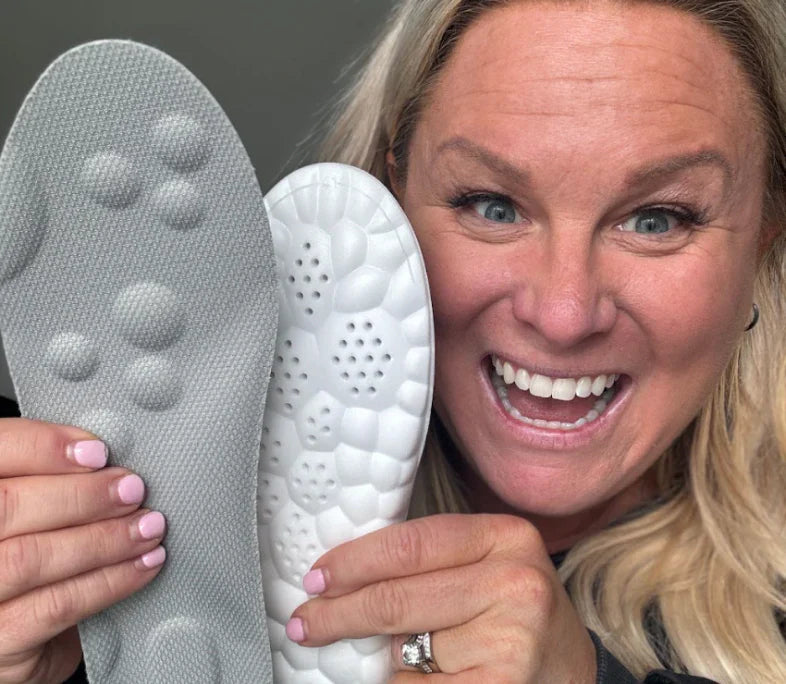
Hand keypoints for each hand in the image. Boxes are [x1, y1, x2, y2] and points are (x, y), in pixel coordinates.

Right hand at [0, 418, 166, 683]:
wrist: (19, 642)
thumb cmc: (29, 560)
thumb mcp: (35, 514)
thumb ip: (53, 481)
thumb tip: (106, 455)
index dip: (42, 446)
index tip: (96, 451)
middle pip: (7, 505)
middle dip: (82, 494)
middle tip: (132, 489)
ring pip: (31, 557)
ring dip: (104, 538)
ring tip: (148, 527)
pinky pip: (56, 605)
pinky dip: (109, 581)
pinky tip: (142, 565)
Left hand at [286, 514, 596, 682]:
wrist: (568, 666)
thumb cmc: (513, 610)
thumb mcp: (483, 566)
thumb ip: (430, 564)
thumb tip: (342, 580)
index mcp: (505, 536)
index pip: (409, 544)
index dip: (353, 562)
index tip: (316, 577)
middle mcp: (516, 582)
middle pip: (398, 597)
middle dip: (340, 613)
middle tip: (306, 622)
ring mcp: (513, 640)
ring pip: (407, 648)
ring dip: (380, 655)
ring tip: (380, 653)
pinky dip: (400, 683)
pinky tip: (401, 677)